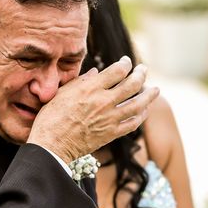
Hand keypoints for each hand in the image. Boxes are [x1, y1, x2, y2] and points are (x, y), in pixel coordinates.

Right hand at [28, 56, 158, 162]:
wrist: (52, 146)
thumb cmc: (51, 118)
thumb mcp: (62, 93)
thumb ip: (80, 81)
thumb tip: (95, 72)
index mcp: (91, 88)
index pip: (117, 71)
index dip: (125, 63)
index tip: (127, 62)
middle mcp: (103, 101)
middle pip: (132, 84)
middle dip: (141, 74)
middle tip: (144, 69)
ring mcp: (109, 119)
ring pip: (138, 104)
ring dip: (149, 95)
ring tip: (155, 90)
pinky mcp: (111, 134)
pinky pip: (133, 123)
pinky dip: (141, 116)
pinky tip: (144, 111)